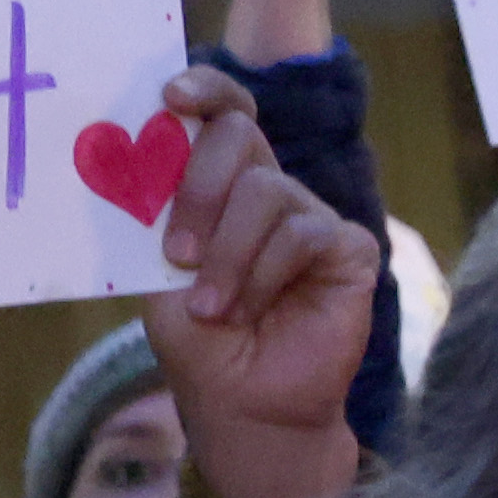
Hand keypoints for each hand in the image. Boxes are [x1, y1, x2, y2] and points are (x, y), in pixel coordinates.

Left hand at [134, 67, 381, 497]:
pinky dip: (265, 273)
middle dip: (199, 188)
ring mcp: (312, 216)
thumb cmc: (201, 344)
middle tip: (178, 251)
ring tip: (213, 307)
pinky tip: (253, 309)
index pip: (224, 115)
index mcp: (223, 187)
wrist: (247, 407)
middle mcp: (270, 192)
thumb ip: (162, 214)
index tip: (170, 97)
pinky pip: (304, 233)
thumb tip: (147, 149)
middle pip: (241, 136)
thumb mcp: (160, 274)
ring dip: (228, 254)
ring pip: (268, 190)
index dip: (205, 90)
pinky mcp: (350, 248)